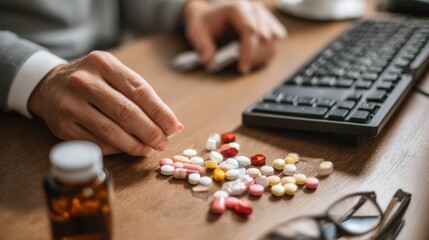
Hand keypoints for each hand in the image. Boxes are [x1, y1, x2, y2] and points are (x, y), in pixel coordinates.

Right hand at [28, 51, 183, 155]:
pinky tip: (127, 149)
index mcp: (103, 64)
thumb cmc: (92, 81)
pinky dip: (116, 149)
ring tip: (148, 149)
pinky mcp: (63, 126)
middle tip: (163, 142)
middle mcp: (84, 82)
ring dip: (135, 144)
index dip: (160, 111)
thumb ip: (141, 95)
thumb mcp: (113, 74)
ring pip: (111, 131)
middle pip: (126, 112)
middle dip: (150, 131)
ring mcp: (71, 104)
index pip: (139, 90)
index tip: (174, 127)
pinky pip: (96, 143)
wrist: (48, 85)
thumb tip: (173, 124)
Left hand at [184, 0, 285, 73]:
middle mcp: (253, 8)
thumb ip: (202, 47)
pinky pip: (277, 40)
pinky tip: (255, 59)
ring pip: (274, 38)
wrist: (209, 17)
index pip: (250, 30)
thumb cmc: (204, 25)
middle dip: (255, 57)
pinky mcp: (269, 23)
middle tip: (243, 69)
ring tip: (249, 64)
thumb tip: (208, 61)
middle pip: (265, 36)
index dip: (248, 52)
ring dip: (264, 56)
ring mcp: (263, 15)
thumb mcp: (197, 34)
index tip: (242, 68)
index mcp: (236, 7)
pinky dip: (269, 53)